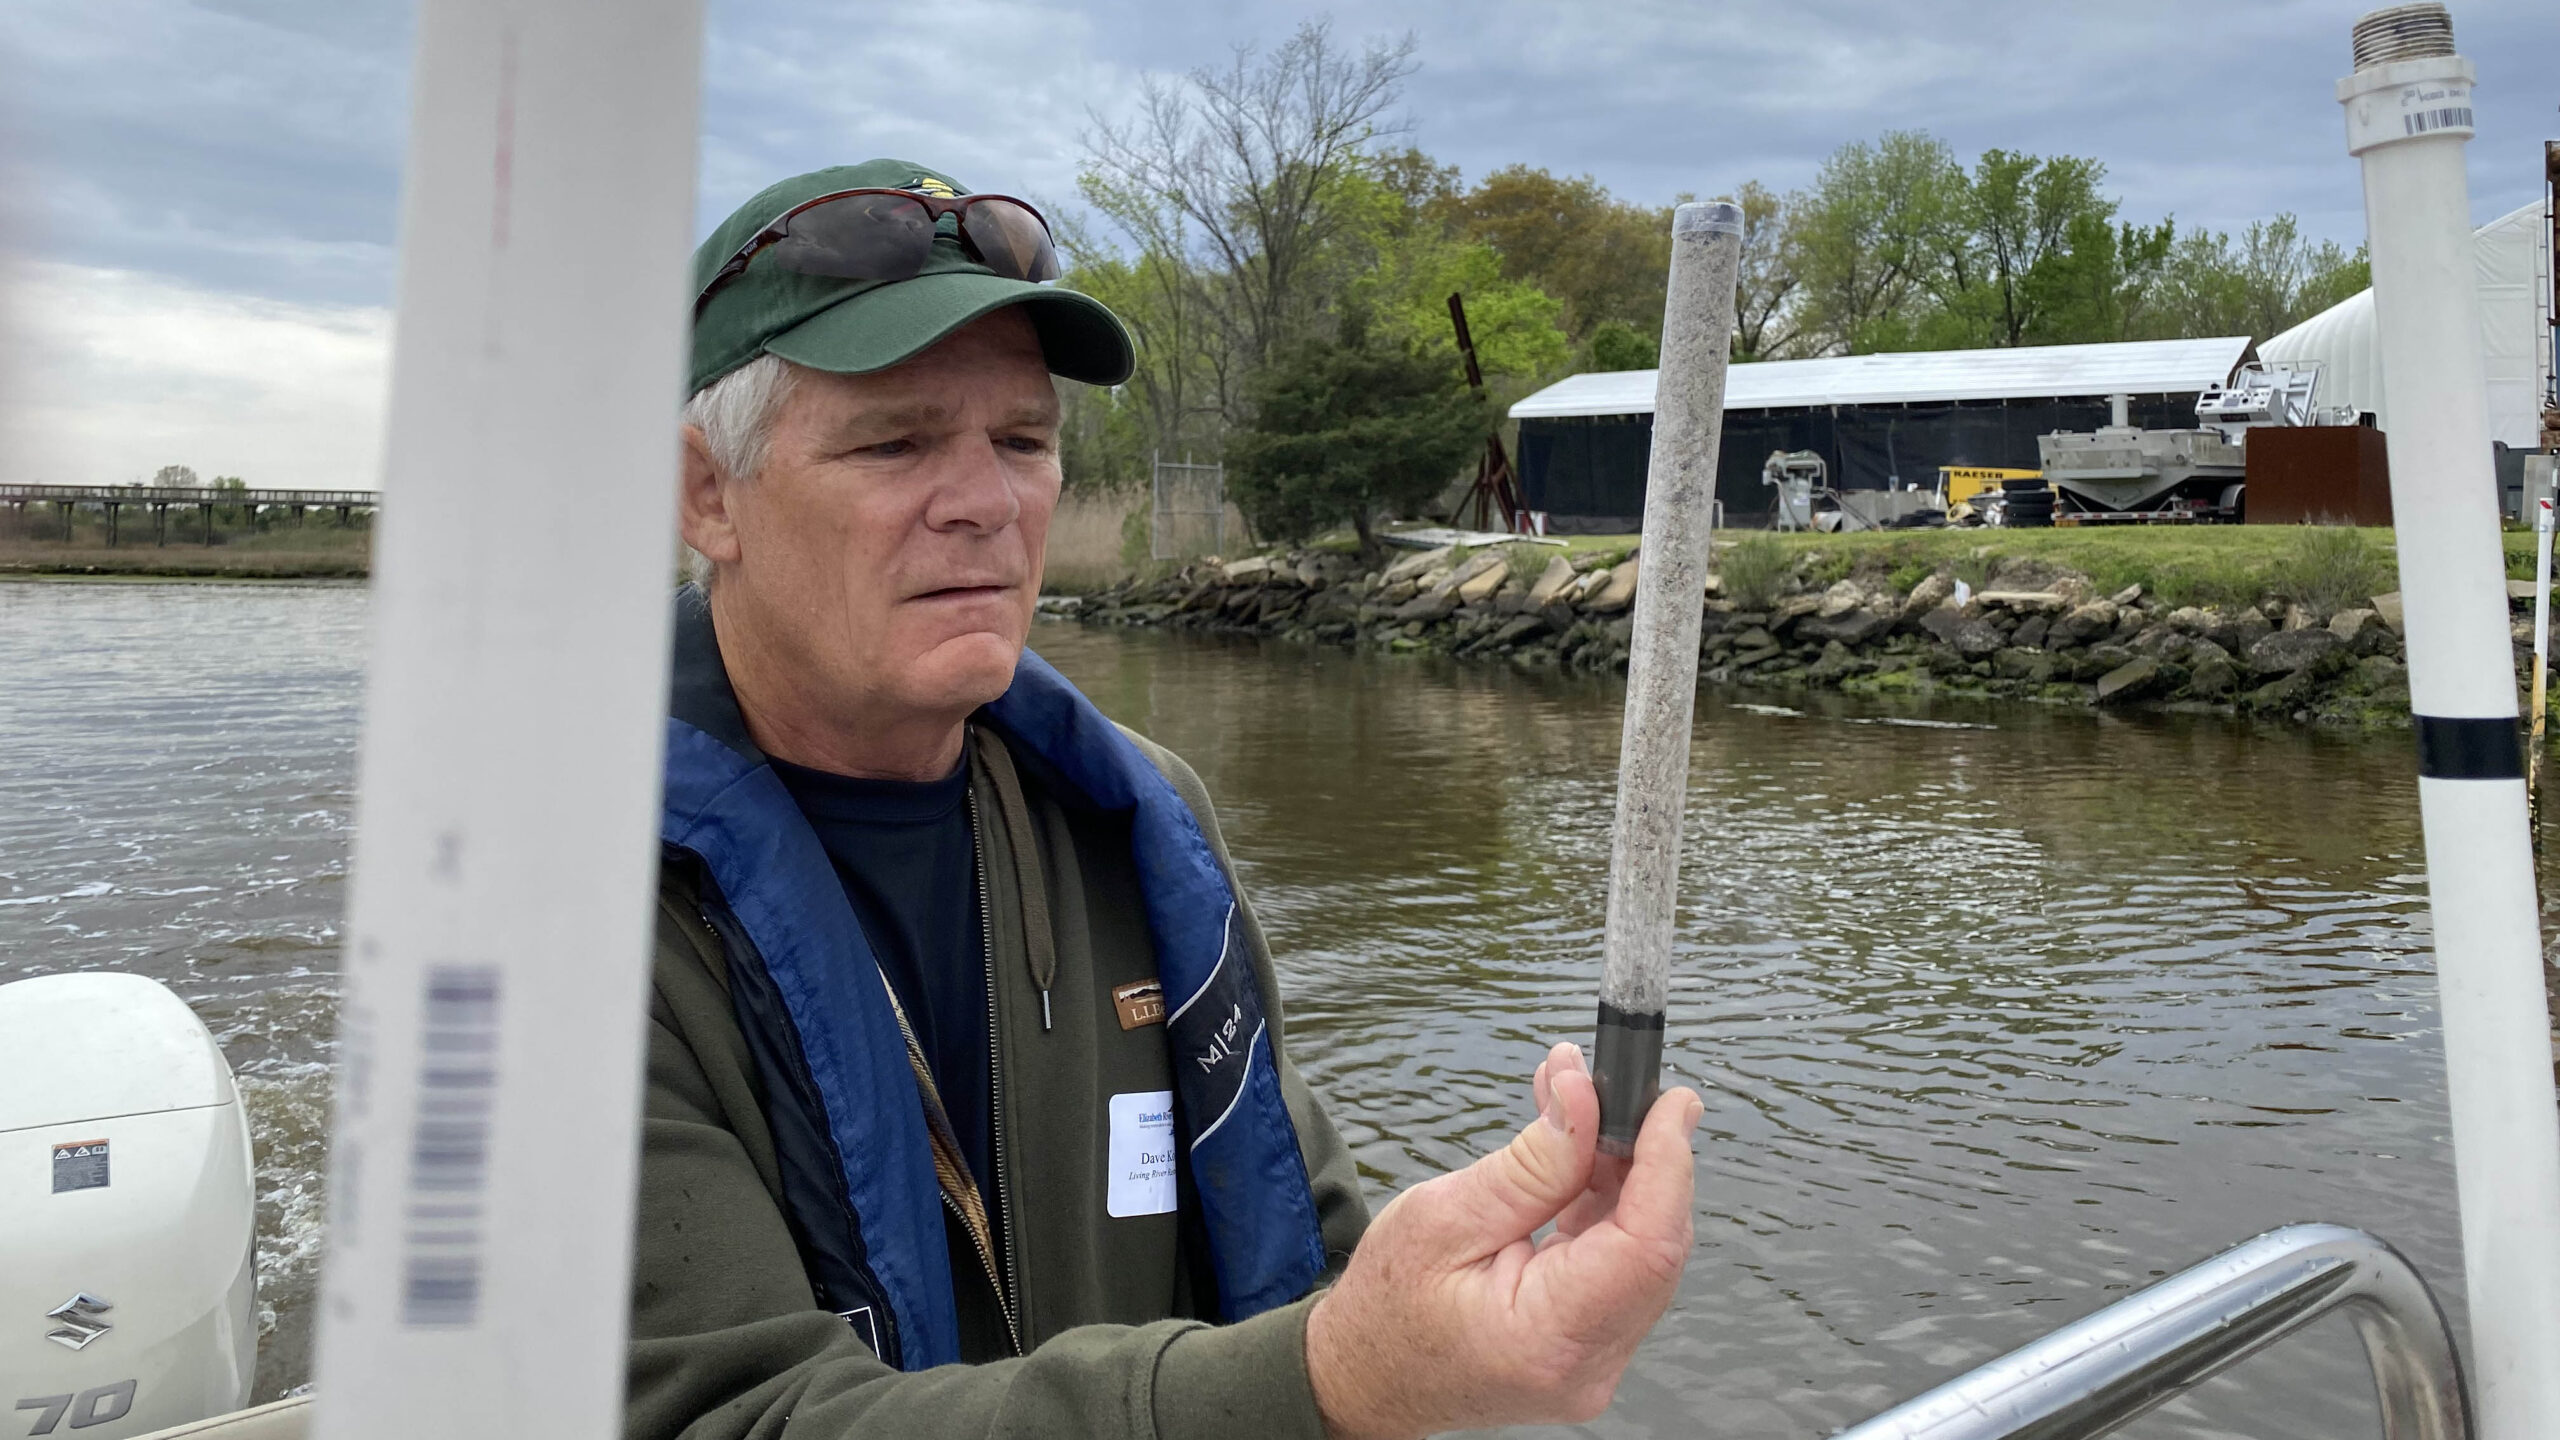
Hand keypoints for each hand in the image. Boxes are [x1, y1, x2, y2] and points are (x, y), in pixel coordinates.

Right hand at [1305, 1042, 1701, 1438]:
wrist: (1365, 1377)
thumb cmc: (1386, 1308)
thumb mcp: (1444, 1217)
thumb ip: (1530, 1162)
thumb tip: (1584, 1096)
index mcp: (1547, 1339)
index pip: (1645, 1247)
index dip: (1668, 1165)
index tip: (1671, 1102)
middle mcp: (1587, 1365)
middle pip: (1654, 1246)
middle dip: (1641, 1156)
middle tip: (1611, 1085)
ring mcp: (1595, 1361)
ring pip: (1642, 1250)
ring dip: (1620, 1172)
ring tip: (1576, 1102)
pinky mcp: (1591, 1344)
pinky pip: (1619, 1263)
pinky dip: (1604, 1203)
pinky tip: (1578, 1151)